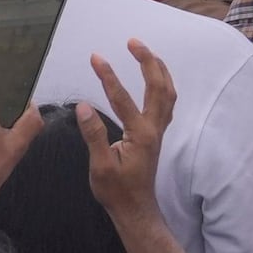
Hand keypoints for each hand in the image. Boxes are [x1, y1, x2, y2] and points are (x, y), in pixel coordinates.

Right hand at [80, 39, 174, 216]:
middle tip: (132, 42)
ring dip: (159, 69)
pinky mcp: (156, 134)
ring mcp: (158, 131)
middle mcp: (154, 129)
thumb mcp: (100, 167)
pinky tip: (155, 78)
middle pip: (158, 87)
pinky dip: (163, 84)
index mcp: (140, 135)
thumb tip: (83, 107)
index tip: (95, 58)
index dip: (108, 76)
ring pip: (168, 93)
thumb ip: (94, 136)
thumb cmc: (117, 192)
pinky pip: (166, 102)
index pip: (122, 99)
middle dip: (147, 61)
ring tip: (146, 51)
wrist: (136, 210)